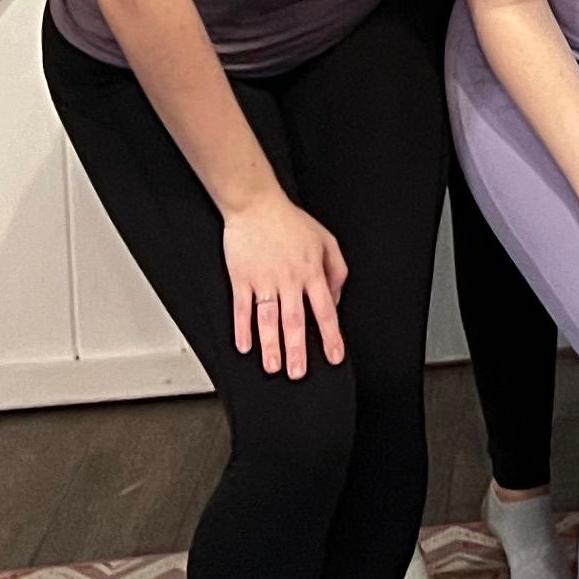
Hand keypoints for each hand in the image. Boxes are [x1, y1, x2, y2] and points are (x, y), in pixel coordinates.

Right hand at [224, 193, 348, 377]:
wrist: (256, 204)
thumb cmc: (290, 222)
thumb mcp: (326, 241)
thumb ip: (337, 271)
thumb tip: (335, 300)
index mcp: (311, 271)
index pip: (325, 310)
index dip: (331, 336)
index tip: (334, 356)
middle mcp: (289, 279)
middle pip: (295, 321)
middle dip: (298, 350)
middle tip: (298, 373)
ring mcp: (264, 279)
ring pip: (268, 319)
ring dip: (271, 345)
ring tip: (273, 366)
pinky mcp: (242, 278)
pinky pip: (242, 308)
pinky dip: (242, 328)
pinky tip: (244, 346)